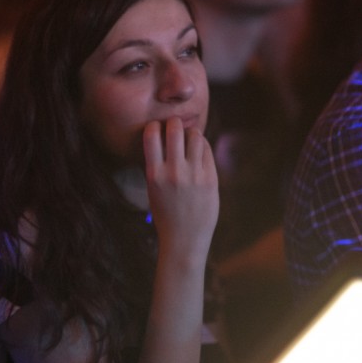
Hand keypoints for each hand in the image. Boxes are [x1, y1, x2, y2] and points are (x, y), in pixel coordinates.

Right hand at [142, 117, 218, 262]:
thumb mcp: (153, 190)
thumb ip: (156, 165)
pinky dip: (202, 145)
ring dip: (190, 132)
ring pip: (195, 135)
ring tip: (188, 137)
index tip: (156, 128)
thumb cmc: (166, 214)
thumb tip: (162, 138)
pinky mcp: (211, 179)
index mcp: (154, 175)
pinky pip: (207, 150)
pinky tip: (198, 149)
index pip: (151, 135)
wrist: (184, 240)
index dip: (154, 126)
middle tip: (174, 126)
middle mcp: (174, 172)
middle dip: (173, 123)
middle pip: (174, 129)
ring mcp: (194, 175)